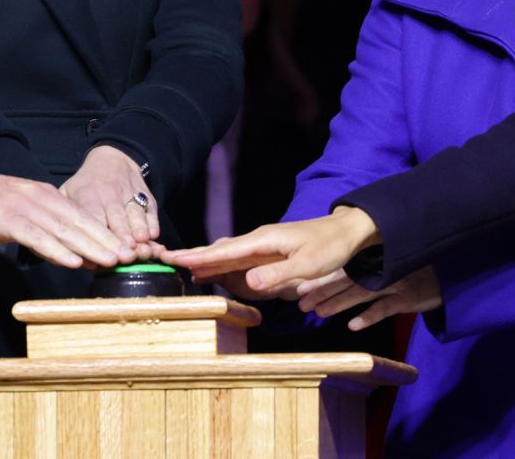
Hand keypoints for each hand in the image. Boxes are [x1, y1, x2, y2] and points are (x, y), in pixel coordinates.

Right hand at [0, 166, 130, 268]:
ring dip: (90, 246)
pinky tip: (72, 261)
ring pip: (65, 230)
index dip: (105, 233)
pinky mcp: (8, 220)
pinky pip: (37, 237)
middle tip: (131, 257)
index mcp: (46, 195)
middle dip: (107, 240)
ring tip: (112, 261)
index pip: (81, 217)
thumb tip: (68, 248)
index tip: (126, 249)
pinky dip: (56, 250)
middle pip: (80, 223)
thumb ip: (43, 226)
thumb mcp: (19, 212)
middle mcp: (41, 198)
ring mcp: (25, 208)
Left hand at [61, 145, 157, 260]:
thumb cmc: (86, 185)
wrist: (113, 158)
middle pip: (115, 219)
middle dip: (120, 238)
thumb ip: (61, 216)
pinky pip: (149, 208)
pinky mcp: (145, 195)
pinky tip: (152, 234)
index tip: (99, 253)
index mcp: (87, 197)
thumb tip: (53, 244)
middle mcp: (109, 196)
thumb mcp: (67, 192)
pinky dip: (152, 221)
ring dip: (137, 230)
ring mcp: (128, 194)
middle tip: (124, 257)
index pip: (91, 219)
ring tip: (140, 245)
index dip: (95, 236)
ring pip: (133, 213)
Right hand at [161, 206, 381, 296]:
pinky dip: (223, 265)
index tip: (173, 257)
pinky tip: (215, 271)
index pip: (224, 250)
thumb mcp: (307, 265)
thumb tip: (245, 282)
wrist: (348, 233)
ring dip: (206, 261)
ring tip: (184, 269)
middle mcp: (258, 241)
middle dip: (194, 256)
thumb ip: (277, 275)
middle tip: (166, 260)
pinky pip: (240, 260)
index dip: (198, 256)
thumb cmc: (330, 247)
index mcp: (263, 241)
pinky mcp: (270, 254)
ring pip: (227, 254)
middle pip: (220, 250)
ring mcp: (263, 247)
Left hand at [296, 265, 441, 330]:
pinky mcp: (407, 298)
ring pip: (361, 293)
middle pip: (346, 281)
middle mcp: (380, 271)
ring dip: (338, 303)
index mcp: (372, 263)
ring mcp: (394, 283)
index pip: (341, 269)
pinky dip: (368, 316)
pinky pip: (385, 308)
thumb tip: (333, 282)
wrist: (447, 277)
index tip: (299, 286)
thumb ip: (365, 272)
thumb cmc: (412, 273)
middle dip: (322, 291)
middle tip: (301, 303)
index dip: (320, 278)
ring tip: (318, 312)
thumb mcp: (388, 268)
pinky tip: (352, 325)